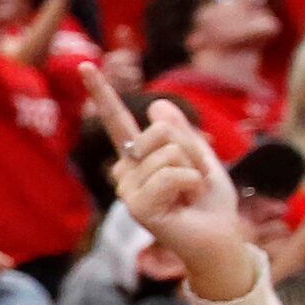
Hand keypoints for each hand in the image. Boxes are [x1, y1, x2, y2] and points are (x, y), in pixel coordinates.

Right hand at [88, 72, 256, 298]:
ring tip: (191, 195)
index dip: (102, 93)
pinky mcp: (137, 208)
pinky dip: (191, 184)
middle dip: (191, 149)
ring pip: (169, 153)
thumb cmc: (209, 203)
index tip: (85, 65)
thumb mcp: (201, 157)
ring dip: (194, 170)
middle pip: (160, 132)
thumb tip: (157, 104)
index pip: (118, 122)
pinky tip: (187, 203)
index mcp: (139, 158)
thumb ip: (182, 133)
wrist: (220, 239)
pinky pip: (171, 174)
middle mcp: (126, 173)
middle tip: (194, 179)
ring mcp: (128, 191)